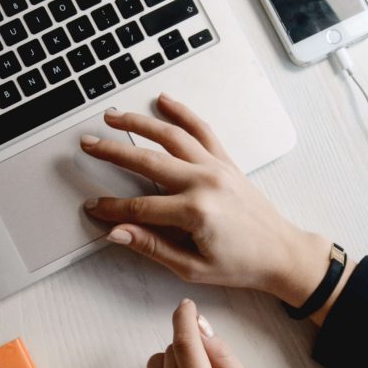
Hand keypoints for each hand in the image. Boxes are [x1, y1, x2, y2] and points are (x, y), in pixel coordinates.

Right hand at [82, 94, 335, 309]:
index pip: (139, 207)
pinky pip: (201, 130)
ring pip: (171, 136)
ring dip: (139, 123)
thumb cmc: (241, 264)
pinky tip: (163, 101)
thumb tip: (118, 232)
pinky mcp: (226, 162)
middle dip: (113, 151)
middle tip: (87, 144)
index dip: (112, 208)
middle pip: (147, 160)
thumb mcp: (191, 267)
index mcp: (195, 211)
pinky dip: (182, 113)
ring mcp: (216, 167)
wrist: (280, 253)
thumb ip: (151, 246)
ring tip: (113, 116)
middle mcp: (205, 182)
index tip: (92, 207)